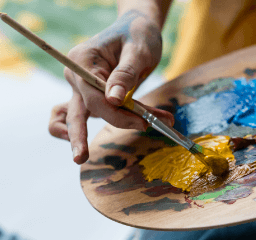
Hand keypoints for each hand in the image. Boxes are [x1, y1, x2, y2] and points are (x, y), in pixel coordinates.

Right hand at [60, 10, 173, 163]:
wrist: (138, 30)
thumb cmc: (138, 35)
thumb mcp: (137, 50)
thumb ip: (125, 74)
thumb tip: (113, 100)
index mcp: (82, 62)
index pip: (93, 99)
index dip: (118, 115)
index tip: (144, 123)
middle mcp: (77, 77)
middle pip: (77, 112)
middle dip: (79, 137)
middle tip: (81, 158)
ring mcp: (82, 89)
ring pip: (85, 117)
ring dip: (110, 127)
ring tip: (144, 126)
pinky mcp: (93, 97)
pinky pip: (88, 116)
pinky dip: (104, 124)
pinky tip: (121, 126)